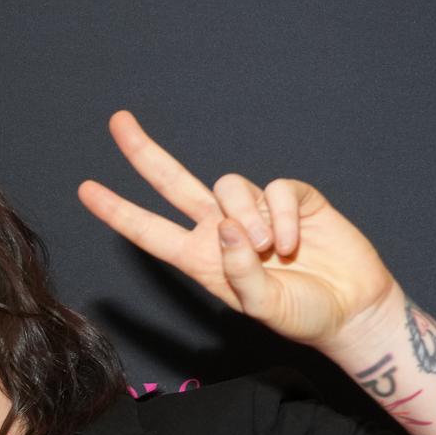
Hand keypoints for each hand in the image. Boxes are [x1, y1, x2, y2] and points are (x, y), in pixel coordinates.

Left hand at [77, 109, 401, 354]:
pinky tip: (296, 241)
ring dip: (249, 216)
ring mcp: (254, 210)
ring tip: (272, 249)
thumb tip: (226, 228)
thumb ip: (239, 273)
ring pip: (229, 185)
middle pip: (173, 182)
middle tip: (117, 121)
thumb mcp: (262, 306)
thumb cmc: (300, 313)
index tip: (85, 189)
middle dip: (144, 153)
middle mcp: (220, 230)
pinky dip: (284, 214)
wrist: (350, 307)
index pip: (149, 230)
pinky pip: (275, 188)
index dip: (117, 210)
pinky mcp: (291, 198)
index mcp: (200, 258)